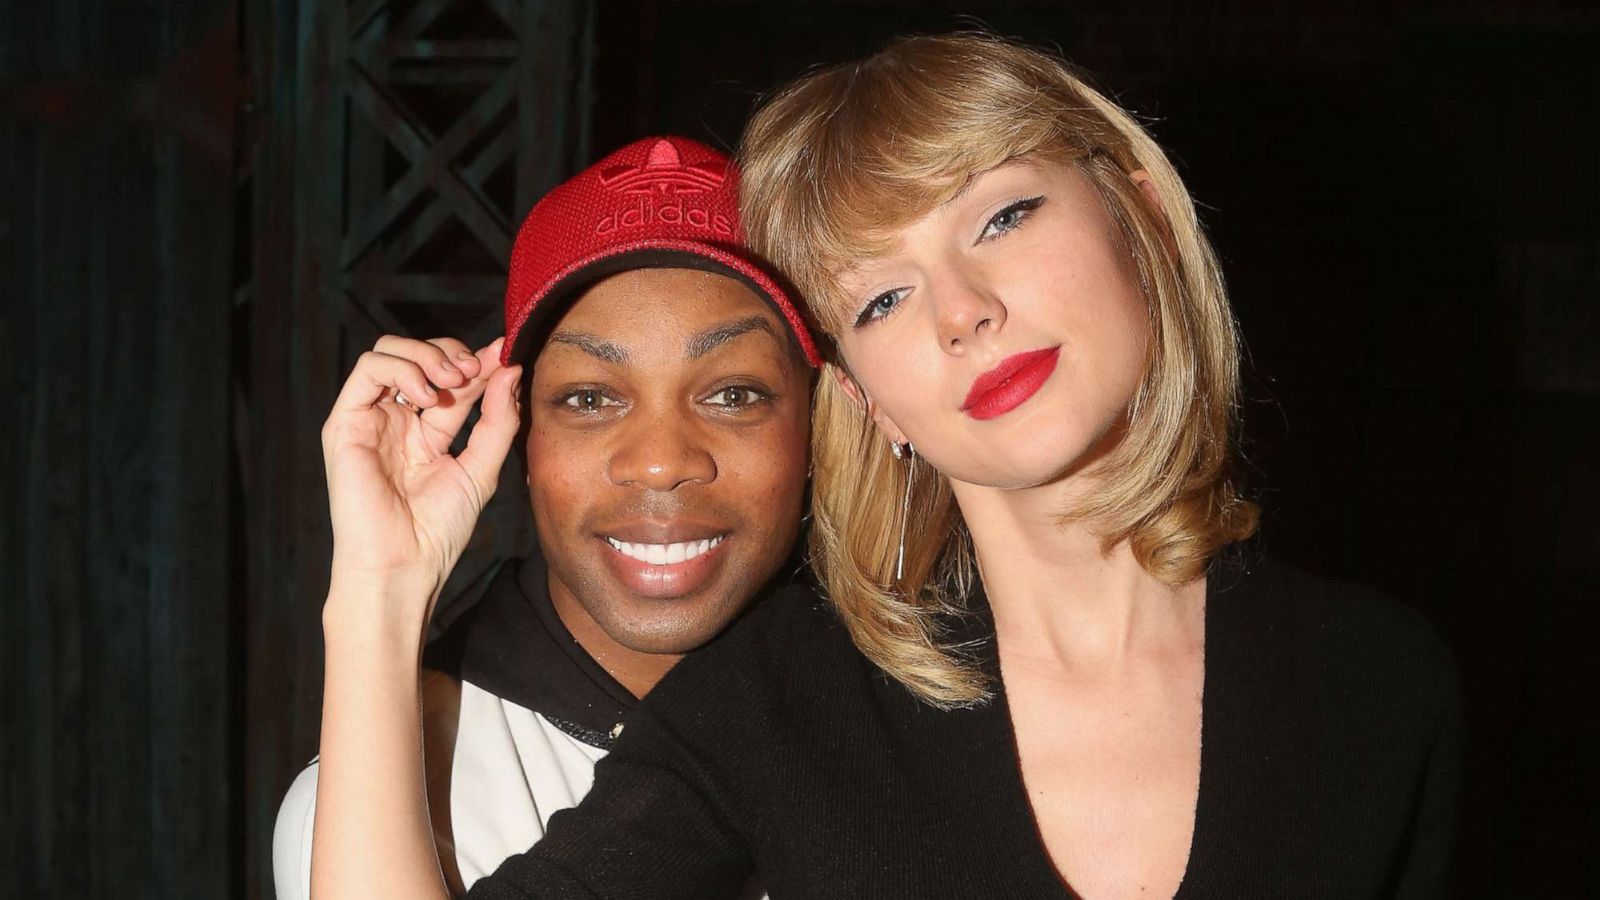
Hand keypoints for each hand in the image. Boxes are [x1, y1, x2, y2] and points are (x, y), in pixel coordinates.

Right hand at [319, 335, 522, 616]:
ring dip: (426, 355)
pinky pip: (368, 369)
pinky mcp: (346, 422)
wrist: (403, 565)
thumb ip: (498, 420)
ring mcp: (370, 419)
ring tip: (452, 381)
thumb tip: (511, 370)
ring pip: (389, 352)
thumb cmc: (438, 530)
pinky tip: (425, 396)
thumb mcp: (481, 468)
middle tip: (474, 370)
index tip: (503, 353)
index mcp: (427, 433)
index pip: (452, 380)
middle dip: (451, 352)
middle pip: (419, 356)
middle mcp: (396, 420)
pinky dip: (401, 368)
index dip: (478, 362)